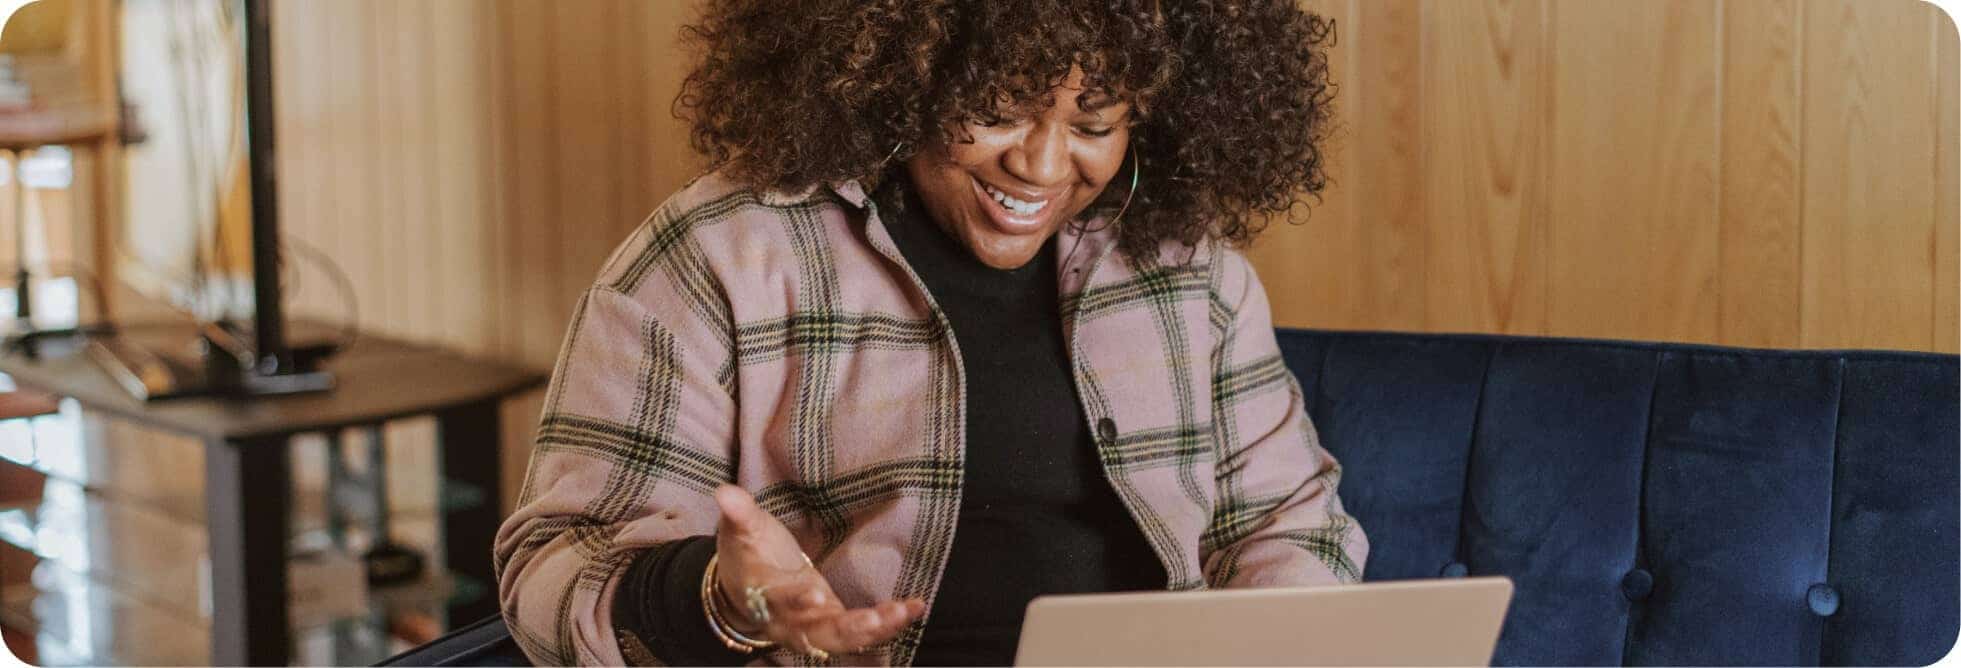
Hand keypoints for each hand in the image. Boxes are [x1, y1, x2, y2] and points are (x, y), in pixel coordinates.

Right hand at [713, 485, 926, 655]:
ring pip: (843, 639)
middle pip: (816, 633)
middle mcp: (789, 621)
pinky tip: (914, 608)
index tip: (813, 594)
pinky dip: (888, 625)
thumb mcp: (741, 532)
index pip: (779, 600)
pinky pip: (862, 633)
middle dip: (846, 629)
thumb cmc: (748, 556)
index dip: (795, 600)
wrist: (745, 592)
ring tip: (902, 612)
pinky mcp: (834, 626)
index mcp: (764, 595)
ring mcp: (813, 628)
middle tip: (874, 619)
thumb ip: (738, 514)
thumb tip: (723, 491)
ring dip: (875, 630)